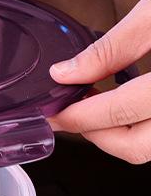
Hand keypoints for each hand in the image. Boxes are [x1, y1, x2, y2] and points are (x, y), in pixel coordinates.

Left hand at [49, 0, 150, 163]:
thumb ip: (112, 47)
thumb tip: (66, 73)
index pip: (118, 113)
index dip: (77, 116)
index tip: (53, 111)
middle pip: (135, 148)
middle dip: (94, 135)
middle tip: (70, 114)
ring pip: (150, 148)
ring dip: (117, 136)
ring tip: (96, 106)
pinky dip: (141, 129)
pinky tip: (128, 107)